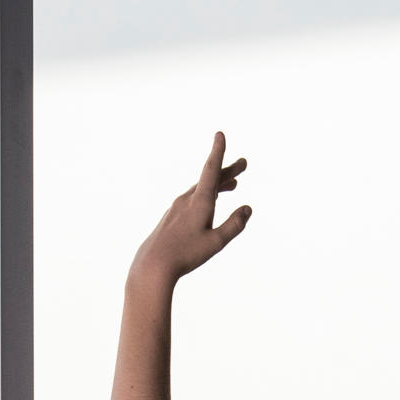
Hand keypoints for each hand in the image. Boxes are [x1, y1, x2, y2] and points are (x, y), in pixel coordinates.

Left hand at [133, 133, 252, 287]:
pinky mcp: (171, 217)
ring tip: (232, 184)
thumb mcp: (216, 242)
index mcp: (199, 201)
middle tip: (243, 164)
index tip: (220, 134)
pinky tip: (208, 202)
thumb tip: (247, 209)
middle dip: (227, 171)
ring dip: (217, 184)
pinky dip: (206, 195)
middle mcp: (187, 200)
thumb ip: (234, 225)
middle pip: (209, 179)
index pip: (211, 170)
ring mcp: (177, 208)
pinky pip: (192, 199)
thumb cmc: (185, 255)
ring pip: (201, 189)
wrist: (153, 265)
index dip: (218, 151)